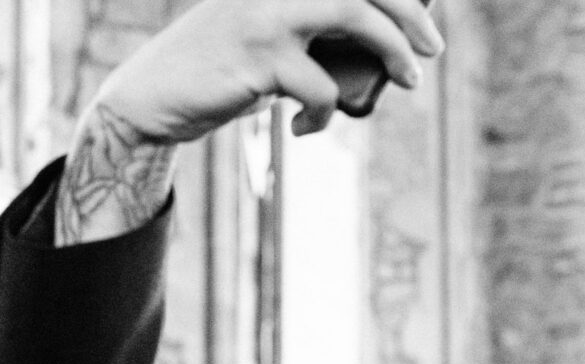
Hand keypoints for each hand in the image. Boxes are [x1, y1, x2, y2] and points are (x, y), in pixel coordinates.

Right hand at [57, 0, 441, 243]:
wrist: (152, 99)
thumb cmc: (223, 71)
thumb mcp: (272, 40)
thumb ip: (316, 33)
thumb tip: (385, 47)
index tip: (424, 17)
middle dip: (409, 14)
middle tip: (432, 50)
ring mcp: (266, 12)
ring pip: (354, 16)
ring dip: (392, 51)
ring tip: (407, 81)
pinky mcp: (259, 55)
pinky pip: (321, 87)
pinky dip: (325, 116)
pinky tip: (306, 130)